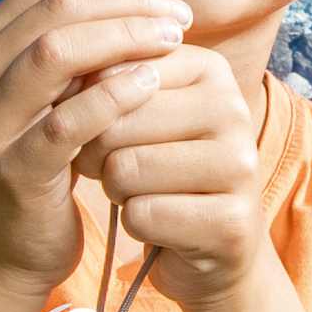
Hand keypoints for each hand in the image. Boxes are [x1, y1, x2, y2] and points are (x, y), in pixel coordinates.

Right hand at [0, 0, 188, 293]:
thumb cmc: (37, 164)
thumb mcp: (47, 95)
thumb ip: (72, 46)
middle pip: (56, 9)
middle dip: (126, 1)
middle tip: (178, 12)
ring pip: (56, 53)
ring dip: (123, 38)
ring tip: (173, 39)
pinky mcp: (14, 170)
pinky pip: (68, 121)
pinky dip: (114, 96)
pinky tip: (152, 85)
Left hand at [73, 45, 272, 309]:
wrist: (215, 242)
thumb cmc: (164, 167)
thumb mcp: (140, 113)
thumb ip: (108, 83)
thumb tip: (70, 79)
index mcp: (210, 69)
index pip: (114, 74)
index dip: (89, 110)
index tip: (107, 130)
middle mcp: (234, 109)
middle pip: (115, 123)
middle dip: (97, 155)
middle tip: (119, 170)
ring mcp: (241, 165)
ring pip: (126, 170)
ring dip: (116, 191)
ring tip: (142, 193)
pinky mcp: (233, 220)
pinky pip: (142, 215)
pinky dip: (135, 225)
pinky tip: (161, 224)